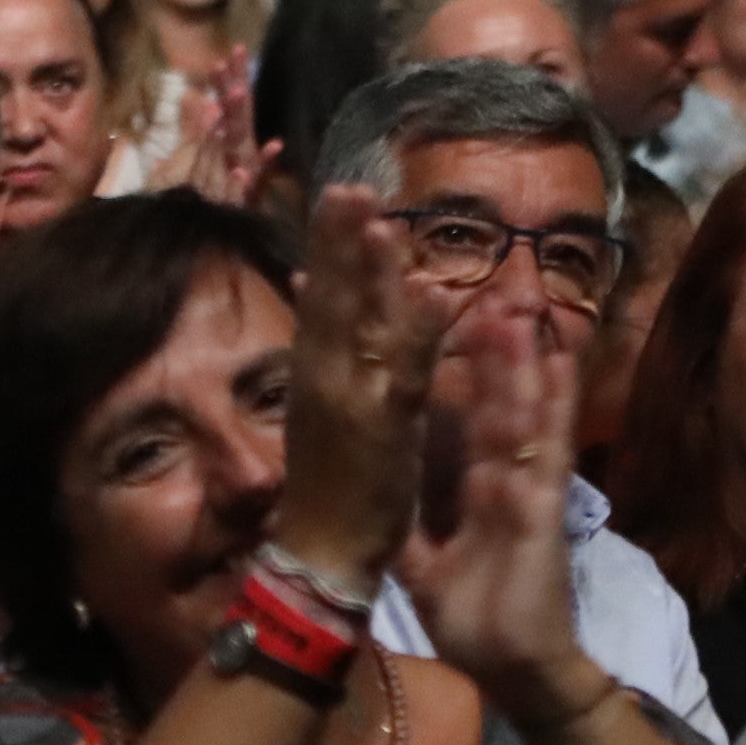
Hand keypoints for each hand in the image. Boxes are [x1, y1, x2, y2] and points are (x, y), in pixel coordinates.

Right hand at [274, 182, 443, 585]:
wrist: (318, 556)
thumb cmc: (326, 495)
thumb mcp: (326, 422)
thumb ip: (327, 373)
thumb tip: (323, 328)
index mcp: (315, 378)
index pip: (321, 301)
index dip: (327, 249)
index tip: (335, 200)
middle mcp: (325, 382)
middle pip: (334, 301)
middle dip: (339, 243)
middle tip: (346, 187)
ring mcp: (351, 404)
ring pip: (362, 327)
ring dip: (371, 272)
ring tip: (379, 220)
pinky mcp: (382, 431)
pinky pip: (404, 374)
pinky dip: (416, 334)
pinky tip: (431, 294)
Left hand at [390, 303, 590, 702]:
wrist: (507, 667)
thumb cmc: (474, 617)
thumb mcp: (423, 563)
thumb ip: (410, 528)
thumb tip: (381, 506)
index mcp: (470, 485)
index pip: (453, 418)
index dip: (441, 375)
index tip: (421, 329)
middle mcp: (499, 476)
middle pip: (492, 400)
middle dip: (487, 348)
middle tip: (483, 291)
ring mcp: (524, 487)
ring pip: (521, 411)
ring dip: (520, 360)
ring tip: (514, 307)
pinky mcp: (541, 508)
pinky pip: (545, 450)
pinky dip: (551, 408)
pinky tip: (555, 367)